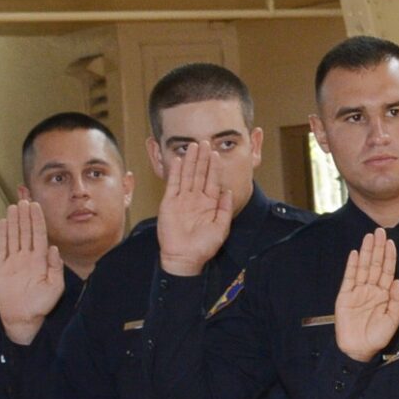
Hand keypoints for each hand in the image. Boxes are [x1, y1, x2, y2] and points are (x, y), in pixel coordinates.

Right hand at [0, 200, 64, 345]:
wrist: (22, 318)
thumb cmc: (41, 305)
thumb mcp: (54, 287)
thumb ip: (55, 268)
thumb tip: (54, 248)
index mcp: (40, 261)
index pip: (39, 236)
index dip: (37, 221)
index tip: (36, 206)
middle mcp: (26, 258)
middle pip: (25, 232)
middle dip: (25, 216)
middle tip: (24, 200)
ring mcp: (13, 261)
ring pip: (13, 236)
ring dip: (13, 221)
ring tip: (14, 206)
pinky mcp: (0, 267)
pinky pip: (0, 247)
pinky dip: (1, 235)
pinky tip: (2, 222)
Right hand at [156, 147, 232, 276]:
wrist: (184, 257)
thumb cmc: (204, 246)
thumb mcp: (221, 228)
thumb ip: (225, 209)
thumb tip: (228, 190)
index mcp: (209, 204)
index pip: (212, 181)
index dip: (214, 167)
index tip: (216, 153)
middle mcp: (196, 199)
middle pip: (199, 174)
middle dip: (202, 158)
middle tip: (204, 141)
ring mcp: (182, 200)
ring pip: (187, 175)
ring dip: (190, 161)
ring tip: (193, 146)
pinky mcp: (169, 203)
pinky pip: (173, 184)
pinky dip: (176, 172)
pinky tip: (180, 161)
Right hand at [334, 230, 398, 361]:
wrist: (359, 349)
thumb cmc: (377, 337)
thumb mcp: (393, 320)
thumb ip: (396, 301)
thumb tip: (398, 281)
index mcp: (384, 295)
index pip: (388, 272)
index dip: (390, 257)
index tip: (391, 243)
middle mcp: (371, 290)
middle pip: (375, 265)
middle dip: (378, 248)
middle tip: (380, 231)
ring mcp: (358, 291)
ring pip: (363, 267)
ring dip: (366, 252)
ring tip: (369, 237)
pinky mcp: (345, 296)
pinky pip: (349, 277)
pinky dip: (352, 265)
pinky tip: (355, 254)